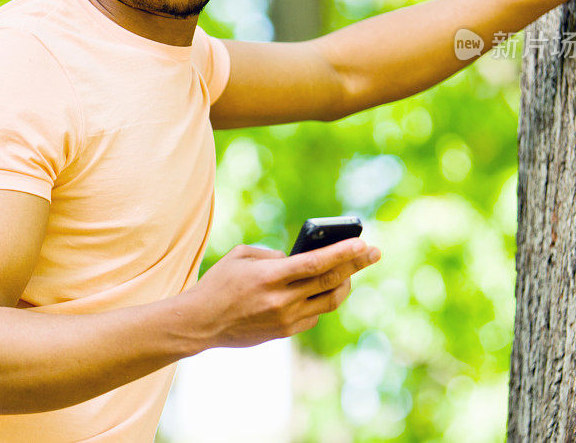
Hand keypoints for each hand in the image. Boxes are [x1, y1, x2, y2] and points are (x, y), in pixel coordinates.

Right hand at [187, 238, 380, 347]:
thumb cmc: (219, 282)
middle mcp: (282, 300)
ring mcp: (285, 319)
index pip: (316, 263)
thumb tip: (298, 260)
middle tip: (374, 252)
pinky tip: (325, 287)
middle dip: (356, 264)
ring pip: (329, 301)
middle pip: (331, 281)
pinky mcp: (285, 332)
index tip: (363, 242)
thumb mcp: (242, 255)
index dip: (343, 253)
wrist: (200, 323)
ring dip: (345, 283)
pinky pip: (314, 314)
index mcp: (271, 277)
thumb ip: (273, 255)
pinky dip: (324, 299)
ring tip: (352, 270)